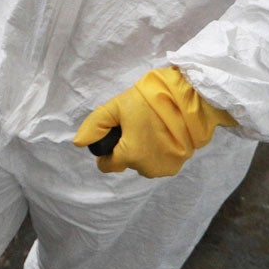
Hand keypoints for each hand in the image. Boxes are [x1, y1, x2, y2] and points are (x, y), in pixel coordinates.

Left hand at [73, 67, 234, 177]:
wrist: (189, 100)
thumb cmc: (150, 102)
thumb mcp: (117, 106)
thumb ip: (95, 125)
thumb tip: (78, 142)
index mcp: (128, 155)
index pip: (107, 165)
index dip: (107, 150)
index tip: (116, 134)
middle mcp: (145, 168)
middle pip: (127, 163)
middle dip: (127, 148)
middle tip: (136, 125)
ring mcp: (164, 169)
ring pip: (144, 164)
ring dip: (144, 151)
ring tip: (152, 128)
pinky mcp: (178, 165)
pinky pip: (160, 162)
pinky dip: (159, 152)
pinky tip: (164, 134)